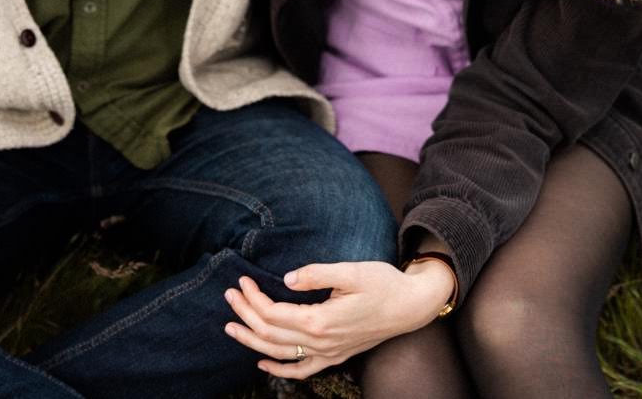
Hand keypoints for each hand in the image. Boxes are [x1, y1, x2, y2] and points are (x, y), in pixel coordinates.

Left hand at [222, 260, 453, 379]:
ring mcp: (328, 353)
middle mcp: (321, 343)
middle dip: (246, 314)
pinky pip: (302, 370)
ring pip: (280, 354)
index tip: (242, 281)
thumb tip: (287, 279)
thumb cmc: (384, 284)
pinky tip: (263, 364)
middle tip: (230, 295)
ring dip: (252, 341)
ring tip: (232, 327)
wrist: (411, 306)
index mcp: (321, 321)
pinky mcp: (336, 355)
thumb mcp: (351, 271)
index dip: (253, 298)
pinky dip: (279, 369)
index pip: (273, 313)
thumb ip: (317, 274)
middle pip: (270, 334)